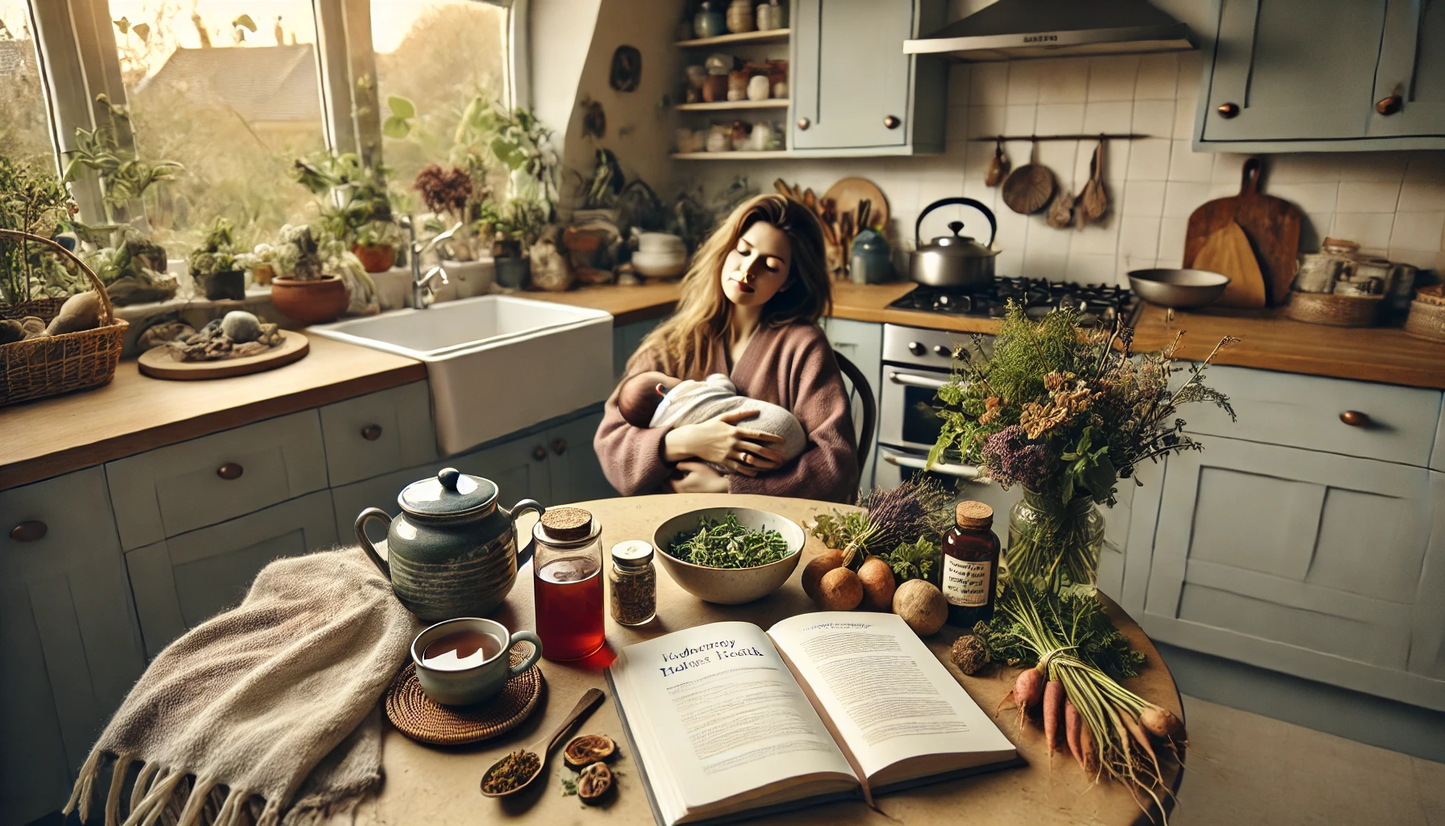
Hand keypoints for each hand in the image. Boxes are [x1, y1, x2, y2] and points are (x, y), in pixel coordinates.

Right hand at [663, 409, 785, 476]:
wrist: (693, 439)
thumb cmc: (709, 426)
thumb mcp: (724, 417)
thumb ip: (741, 414)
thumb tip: (756, 410)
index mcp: (736, 430)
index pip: (758, 435)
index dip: (772, 438)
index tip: (783, 441)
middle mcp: (734, 442)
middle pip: (757, 449)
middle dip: (772, 455)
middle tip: (783, 458)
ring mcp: (729, 453)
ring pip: (750, 460)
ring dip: (764, 464)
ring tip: (774, 467)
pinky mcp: (724, 461)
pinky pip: (739, 468)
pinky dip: (748, 471)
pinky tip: (756, 473)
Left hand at [669, 461, 728, 492]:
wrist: (719, 487)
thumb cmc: (709, 476)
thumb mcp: (697, 466)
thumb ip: (685, 465)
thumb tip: (676, 465)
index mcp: (682, 485)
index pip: (669, 481)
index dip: (667, 474)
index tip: (667, 468)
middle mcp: (683, 491)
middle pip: (672, 486)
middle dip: (671, 479)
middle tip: (671, 471)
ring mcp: (688, 495)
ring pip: (677, 489)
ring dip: (676, 483)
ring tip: (677, 476)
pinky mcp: (693, 495)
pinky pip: (683, 491)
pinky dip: (682, 486)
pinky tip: (686, 481)